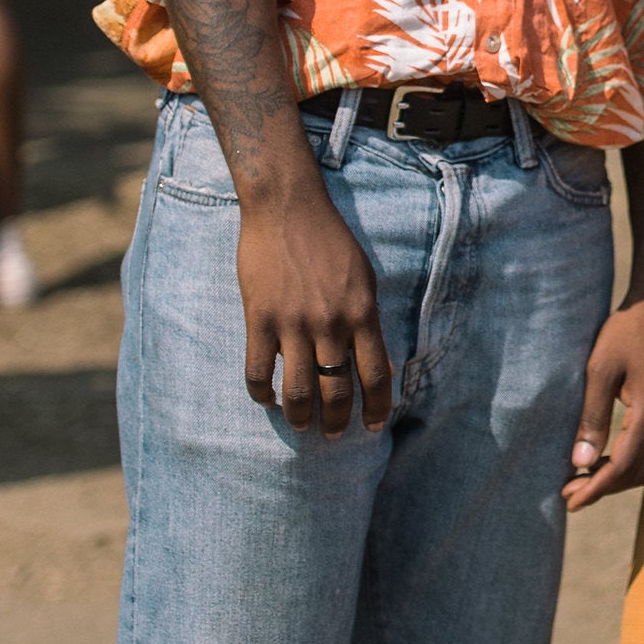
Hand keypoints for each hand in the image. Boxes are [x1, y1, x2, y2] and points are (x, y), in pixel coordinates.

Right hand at [235, 179, 392, 439]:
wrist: (287, 208)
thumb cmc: (331, 242)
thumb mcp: (365, 279)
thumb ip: (372, 324)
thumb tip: (385, 369)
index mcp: (362, 314)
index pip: (376, 376)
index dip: (377, 409)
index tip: (373, 428)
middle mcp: (330, 324)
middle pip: (336, 392)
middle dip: (336, 423)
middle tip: (331, 435)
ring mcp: (293, 323)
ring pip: (297, 390)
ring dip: (300, 417)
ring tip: (301, 425)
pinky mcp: (260, 318)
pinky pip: (258, 370)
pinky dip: (262, 393)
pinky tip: (267, 399)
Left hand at [565, 294, 643, 508]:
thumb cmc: (626, 330)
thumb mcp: (599, 370)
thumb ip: (592, 417)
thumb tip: (581, 462)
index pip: (624, 465)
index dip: (596, 489)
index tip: (569, 502)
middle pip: (639, 472)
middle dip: (604, 488)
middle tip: (569, 493)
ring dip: (617, 478)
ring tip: (583, 481)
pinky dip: (631, 463)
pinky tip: (608, 460)